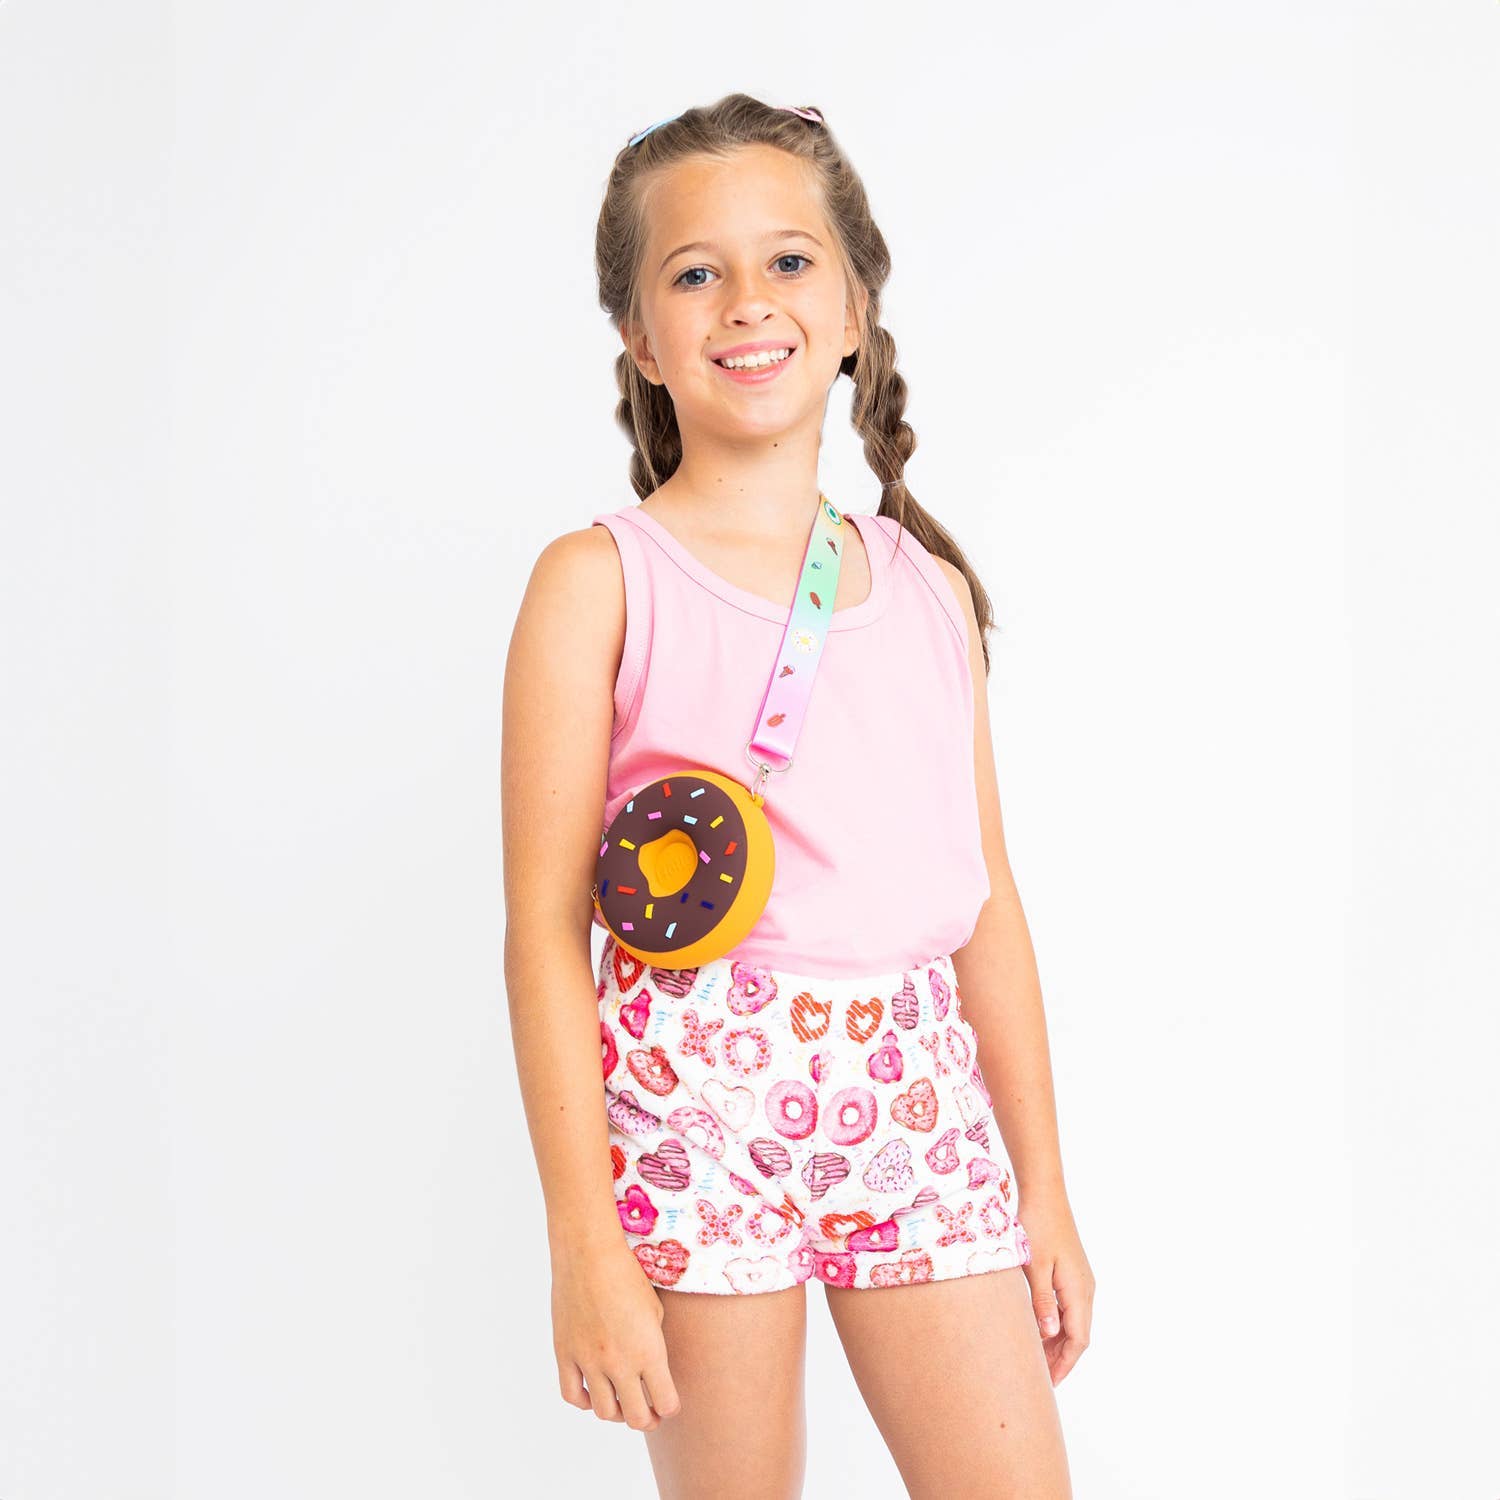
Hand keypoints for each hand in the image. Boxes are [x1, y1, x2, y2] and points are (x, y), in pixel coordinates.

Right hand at [551, 1238, 682, 1427]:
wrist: (589, 1252)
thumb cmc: (628, 1275)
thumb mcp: (655, 1311)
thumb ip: (654, 1348)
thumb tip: (652, 1375)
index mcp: (649, 1350)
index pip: (666, 1403)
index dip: (670, 1407)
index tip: (669, 1402)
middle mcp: (620, 1362)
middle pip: (637, 1418)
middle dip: (648, 1420)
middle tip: (650, 1413)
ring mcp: (589, 1361)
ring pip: (605, 1412)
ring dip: (618, 1414)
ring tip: (623, 1403)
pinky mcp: (565, 1354)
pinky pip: (573, 1395)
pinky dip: (585, 1401)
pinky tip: (594, 1392)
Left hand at [1018, 1185, 1094, 1384]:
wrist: (1045, 1193)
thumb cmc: (1037, 1226)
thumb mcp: (1035, 1266)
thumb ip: (1043, 1301)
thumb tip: (1051, 1335)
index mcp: (1079, 1291)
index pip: (1078, 1340)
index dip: (1064, 1364)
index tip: (1048, 1384)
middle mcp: (1085, 1289)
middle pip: (1077, 1335)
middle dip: (1060, 1358)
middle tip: (1037, 1377)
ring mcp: (1079, 1280)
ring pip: (1073, 1321)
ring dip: (1057, 1342)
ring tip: (1035, 1359)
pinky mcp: (1071, 1271)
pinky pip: (1068, 1307)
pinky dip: (1055, 1323)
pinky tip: (1037, 1328)